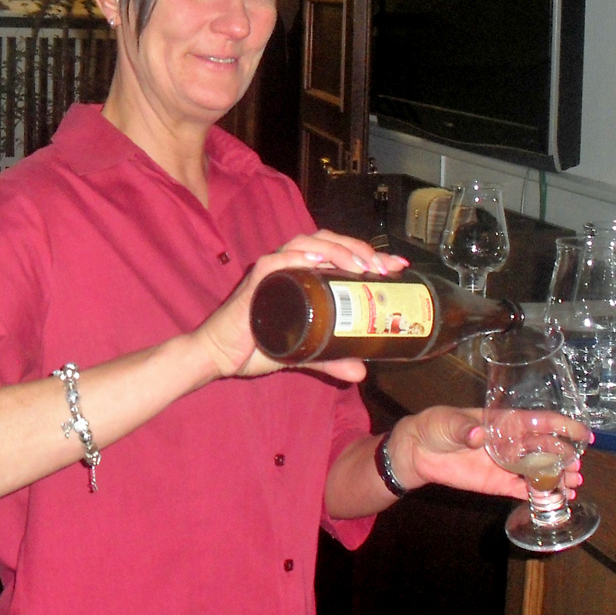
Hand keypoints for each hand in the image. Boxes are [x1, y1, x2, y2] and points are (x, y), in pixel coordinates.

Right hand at [189, 229, 409, 382]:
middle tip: (383, 269)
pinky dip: (299, 258)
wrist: (219, 357)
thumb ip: (330, 359)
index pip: (337, 252)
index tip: (396, 267)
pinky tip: (319, 261)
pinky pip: (277, 261)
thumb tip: (361, 373)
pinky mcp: (255, 282)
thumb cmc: (256, 345)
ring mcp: (271, 271)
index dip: (367, 254)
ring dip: (338, 251)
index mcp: (300, 274)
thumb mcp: (303, 352)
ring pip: (307, 244)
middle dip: (360, 250)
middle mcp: (287, 265)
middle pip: (327, 241)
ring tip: (361, 267)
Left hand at [396, 407, 587, 499]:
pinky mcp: (497, 482)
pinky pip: (523, 489)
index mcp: (505, 422)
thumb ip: (464, 429)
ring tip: (574, 485)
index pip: (540, 422)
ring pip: (539, 470)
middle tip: (578, 468)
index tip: (584, 434)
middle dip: (565, 457)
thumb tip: (478, 436)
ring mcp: (506, 463)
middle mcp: (511, 442)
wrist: (418, 450)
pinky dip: (540, 494)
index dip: (563, 426)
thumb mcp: (449, 422)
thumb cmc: (435, 426)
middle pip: (545, 449)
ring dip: (558, 477)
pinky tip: (558, 498)